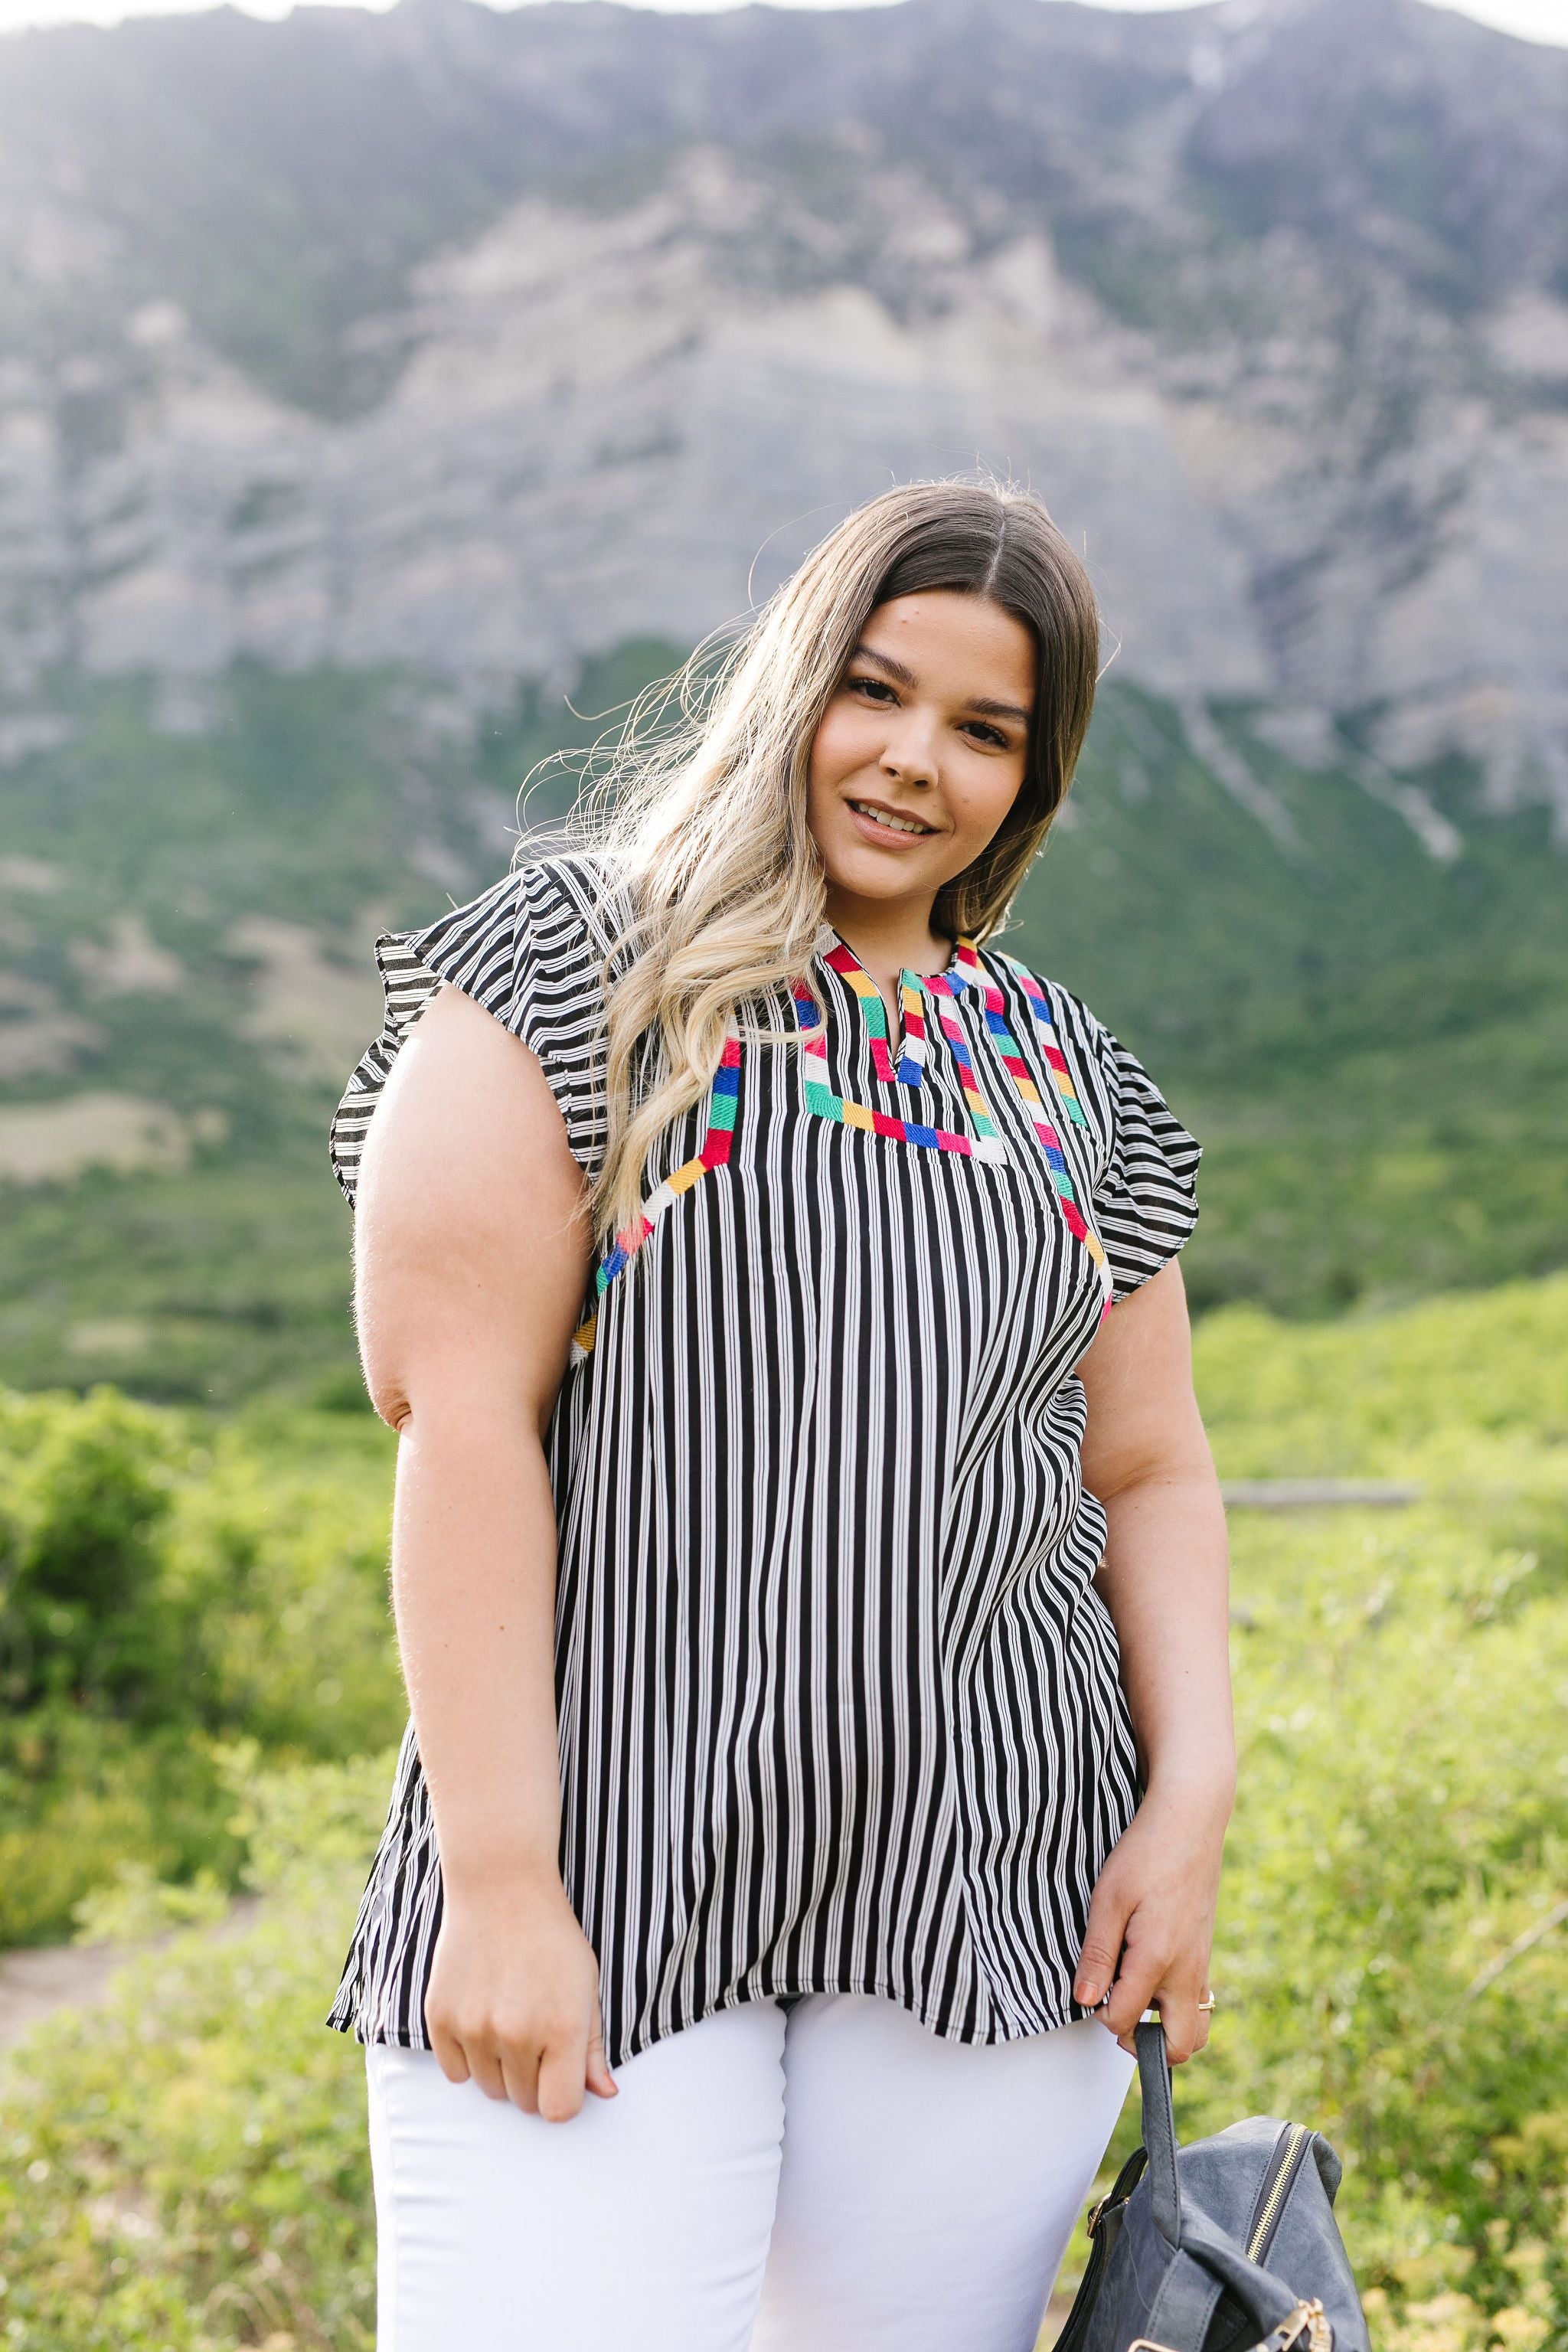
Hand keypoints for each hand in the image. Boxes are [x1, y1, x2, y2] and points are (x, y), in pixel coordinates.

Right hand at [425, 1861, 616, 2119]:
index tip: (559, 2073)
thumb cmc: (551, 1938)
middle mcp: (517, 2034)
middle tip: (534, 2035)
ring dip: (499, 2069)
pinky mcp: (441, 2019)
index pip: (559, 2110)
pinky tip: (481, 2018)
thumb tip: (606, 2094)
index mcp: (562, 2028)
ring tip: (507, 2021)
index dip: (562, 2096)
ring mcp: (475, 2028)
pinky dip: (467, 2057)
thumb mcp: (586, 1985)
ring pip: (488, 2089)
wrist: (501, 1889)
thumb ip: (593, 2046)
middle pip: (524, 2102)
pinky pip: (454, 2073)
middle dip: (533, 2079)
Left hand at [1072, 1783, 1227, 2062]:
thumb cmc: (1146, 1855)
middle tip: (1116, 2017)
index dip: (1100, 2017)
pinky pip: (1198, 2003)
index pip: (1126, 2022)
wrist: (1190, 1823)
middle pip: (1179, 2047)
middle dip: (1144, 2047)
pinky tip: (1150, 1976)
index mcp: (1158, 1960)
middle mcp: (1187, 1972)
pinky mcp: (1205, 1955)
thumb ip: (1097, 1954)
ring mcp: (1201, 1966)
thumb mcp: (1108, 1899)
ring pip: (1195, 2029)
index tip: (1089, 1991)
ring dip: (1165, 2030)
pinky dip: (1176, 2008)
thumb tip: (1084, 2000)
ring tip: (1133, 1998)